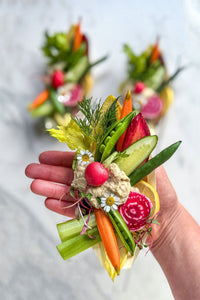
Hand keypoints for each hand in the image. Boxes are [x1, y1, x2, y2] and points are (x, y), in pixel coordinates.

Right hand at [25, 150, 179, 244]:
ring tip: (34, 186)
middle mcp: (99, 183)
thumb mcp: (148, 163)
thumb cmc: (159, 190)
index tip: (44, 156)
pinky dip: (63, 207)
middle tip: (30, 171)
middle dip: (50, 173)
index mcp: (107, 168)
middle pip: (71, 176)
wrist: (165, 220)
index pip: (81, 161)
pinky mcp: (97, 218)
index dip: (62, 158)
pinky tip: (47, 202)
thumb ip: (133, 147)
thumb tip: (123, 124)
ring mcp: (96, 200)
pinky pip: (77, 212)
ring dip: (51, 189)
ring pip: (71, 193)